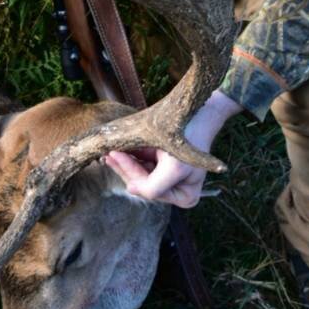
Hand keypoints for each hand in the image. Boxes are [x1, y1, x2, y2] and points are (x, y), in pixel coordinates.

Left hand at [104, 90, 241, 207]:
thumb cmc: (190, 136)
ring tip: (108, 153)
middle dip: (124, 168)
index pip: (149, 189)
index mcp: (185, 196)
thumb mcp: (173, 165)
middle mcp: (177, 192)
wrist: (201, 112)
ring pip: (140, 175)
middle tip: (107, 155)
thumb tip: (131, 190)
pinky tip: (117, 151)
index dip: (129, 172)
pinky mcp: (163, 168)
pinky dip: (131, 157)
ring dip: (124, 163)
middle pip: (143, 184)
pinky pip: (143, 165)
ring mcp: (170, 180)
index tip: (112, 155)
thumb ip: (152, 185)